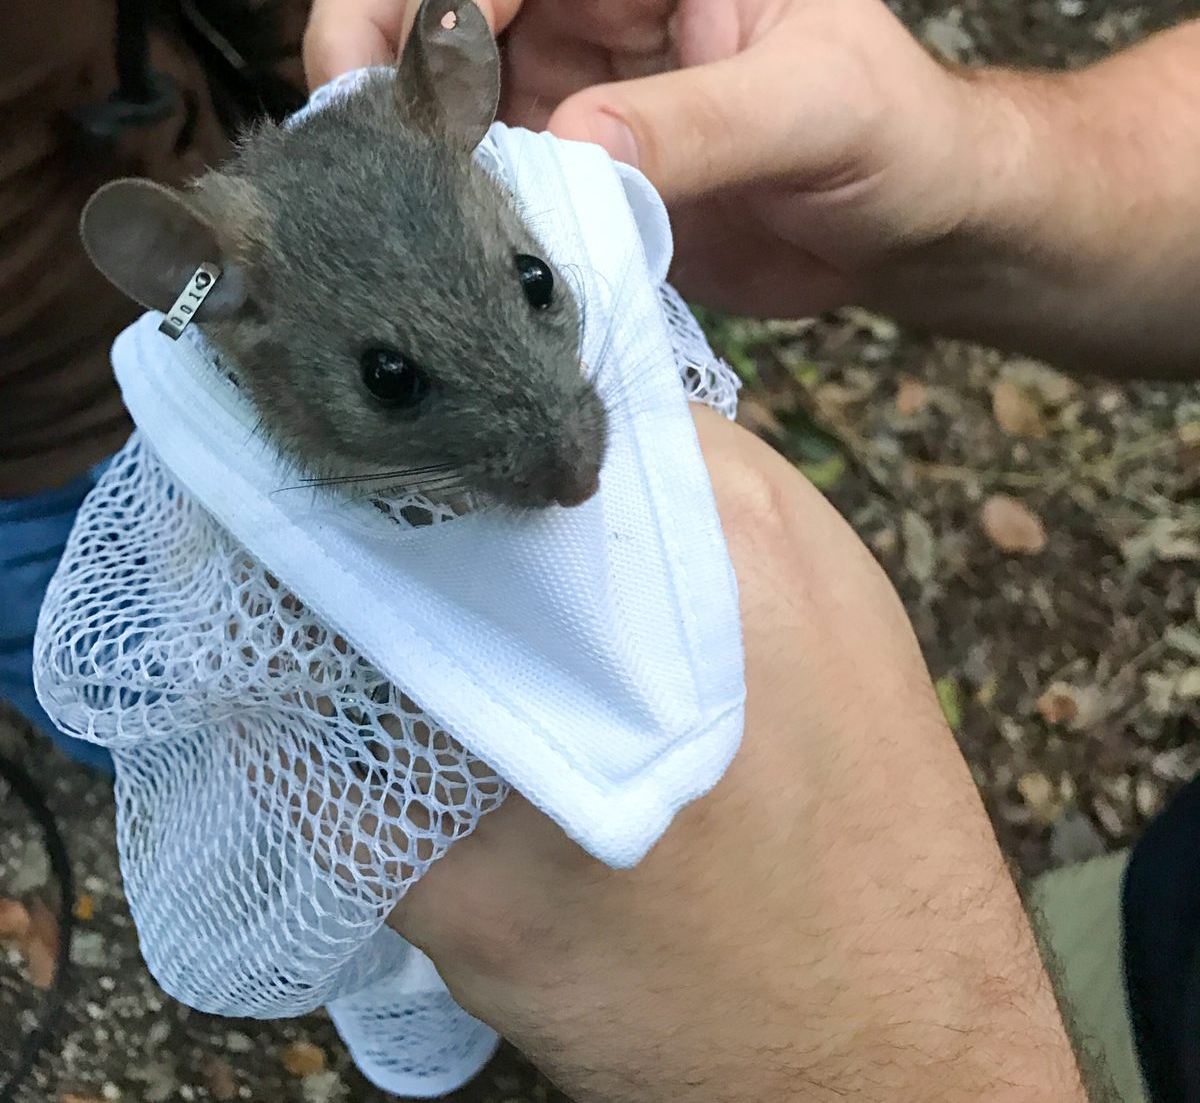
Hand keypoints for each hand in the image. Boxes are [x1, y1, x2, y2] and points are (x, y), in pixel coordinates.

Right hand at [303, 0, 994, 319]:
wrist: (898, 227)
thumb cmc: (890, 136)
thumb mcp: (819, 111)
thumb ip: (701, 124)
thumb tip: (571, 149)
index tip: (434, 76)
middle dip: (375, 25)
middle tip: (360, 125)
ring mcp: (559, 76)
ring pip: (422, 64)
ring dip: (386, 115)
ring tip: (376, 187)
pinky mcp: (553, 161)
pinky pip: (463, 161)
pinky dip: (432, 190)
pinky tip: (425, 233)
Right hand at [386, 407, 1087, 1102]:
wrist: (916, 1069)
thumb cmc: (718, 1001)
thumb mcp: (488, 912)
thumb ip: (351, 785)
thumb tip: (273, 686)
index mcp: (683, 559)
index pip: (508, 436)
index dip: (417, 462)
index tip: (361, 505)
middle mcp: (775, 518)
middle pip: (585, 427)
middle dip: (491, 475)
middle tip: (425, 544)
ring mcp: (835, 549)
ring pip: (657, 465)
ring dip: (575, 505)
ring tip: (516, 588)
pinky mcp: (868, 596)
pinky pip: (727, 517)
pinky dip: (654, 541)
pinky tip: (618, 624)